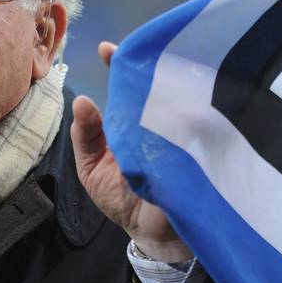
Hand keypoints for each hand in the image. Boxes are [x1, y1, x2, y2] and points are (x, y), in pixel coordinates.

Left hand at [70, 41, 192, 262]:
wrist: (152, 233)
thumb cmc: (120, 197)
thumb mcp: (91, 166)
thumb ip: (85, 135)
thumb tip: (82, 101)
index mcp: (132, 118)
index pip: (127, 84)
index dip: (120, 63)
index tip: (108, 49)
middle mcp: (157, 120)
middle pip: (157, 86)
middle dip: (152, 70)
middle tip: (145, 56)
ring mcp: (180, 135)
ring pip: (179, 104)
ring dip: (173, 92)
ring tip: (166, 75)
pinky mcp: (199, 154)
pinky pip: (198, 134)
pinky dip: (192, 125)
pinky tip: (188, 113)